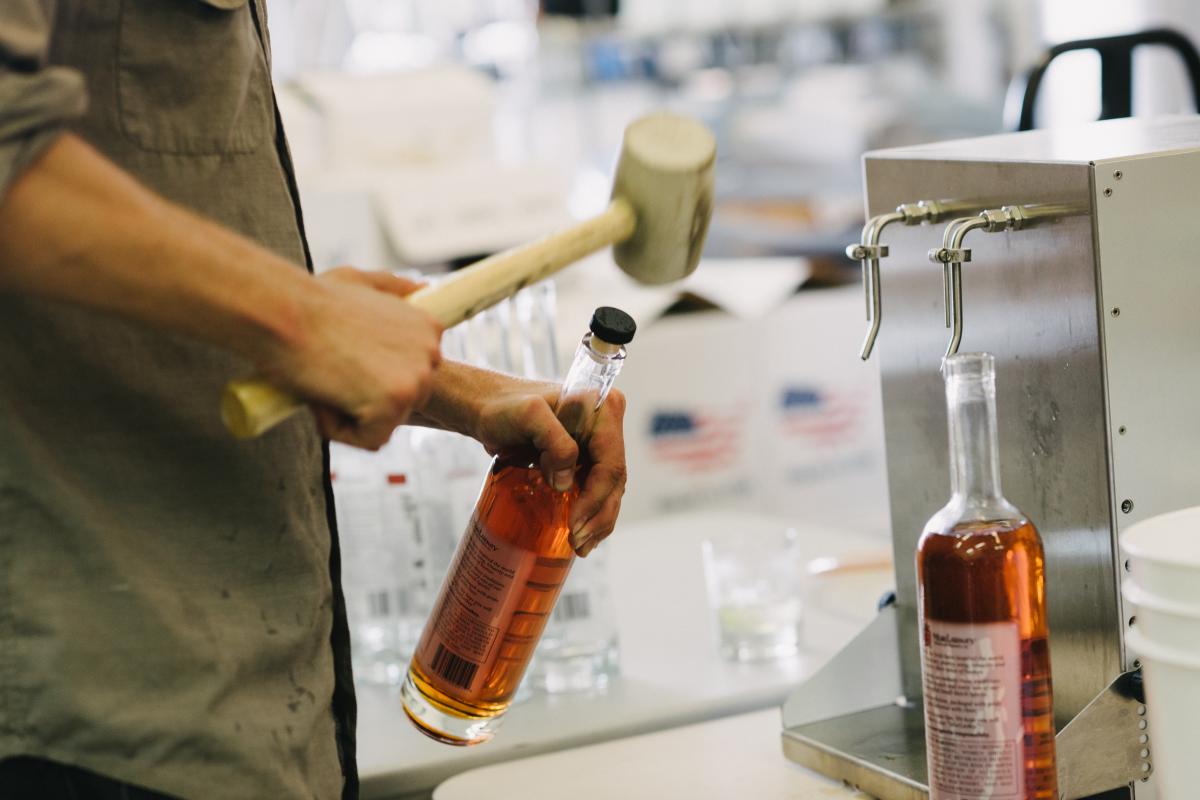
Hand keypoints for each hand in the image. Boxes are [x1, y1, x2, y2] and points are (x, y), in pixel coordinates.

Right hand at [261, 267, 441, 448]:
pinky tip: (321, 397)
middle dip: (363, 397)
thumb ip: (394, 290)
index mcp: (428, 328)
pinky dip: (338, 429)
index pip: (408, 376)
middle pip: (400, 402)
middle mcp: (432, 352)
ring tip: (323, 378)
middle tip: (329, 371)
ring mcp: (416, 379)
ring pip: (383, 423)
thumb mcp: (360, 283)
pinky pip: (369, 440)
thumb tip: (423, 288)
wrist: (280, 310)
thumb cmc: (310, 299)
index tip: (342, 358)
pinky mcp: (394, 403)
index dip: (369, 376)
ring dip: (347, 413)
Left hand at [469, 377, 627, 556]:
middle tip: (578, 543)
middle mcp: (606, 427)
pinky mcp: (584, 459)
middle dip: (599, 517)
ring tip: (580, 546)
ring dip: (598, 521)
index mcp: (603, 411)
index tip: (574, 525)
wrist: (488, 408)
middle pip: (614, 482)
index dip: (595, 500)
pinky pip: (595, 490)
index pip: (610, 465)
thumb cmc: (504, 406)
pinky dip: (590, 513)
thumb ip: (554, 442)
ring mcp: (597, 444)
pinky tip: (581, 533)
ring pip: (609, 490)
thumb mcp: (529, 415)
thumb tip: (566, 482)